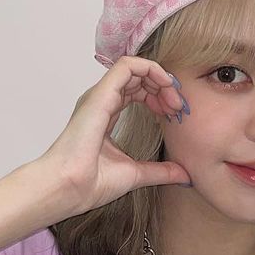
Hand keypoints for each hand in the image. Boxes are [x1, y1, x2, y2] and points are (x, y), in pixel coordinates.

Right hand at [36, 55, 190, 217]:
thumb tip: (185, 175)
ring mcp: (100, 96)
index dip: (159, 97)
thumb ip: (160, 171)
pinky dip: (150, 69)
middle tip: (179, 108)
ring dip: (160, 78)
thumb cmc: (89, 183)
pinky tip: (165, 86)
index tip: (175, 115)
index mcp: (105, 114)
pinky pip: (127, 65)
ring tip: (174, 101)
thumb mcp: (136, 174)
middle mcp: (102, 101)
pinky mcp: (101, 94)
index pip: (135, 91)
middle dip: (163, 87)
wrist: (69, 188)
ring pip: (133, 67)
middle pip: (137, 78)